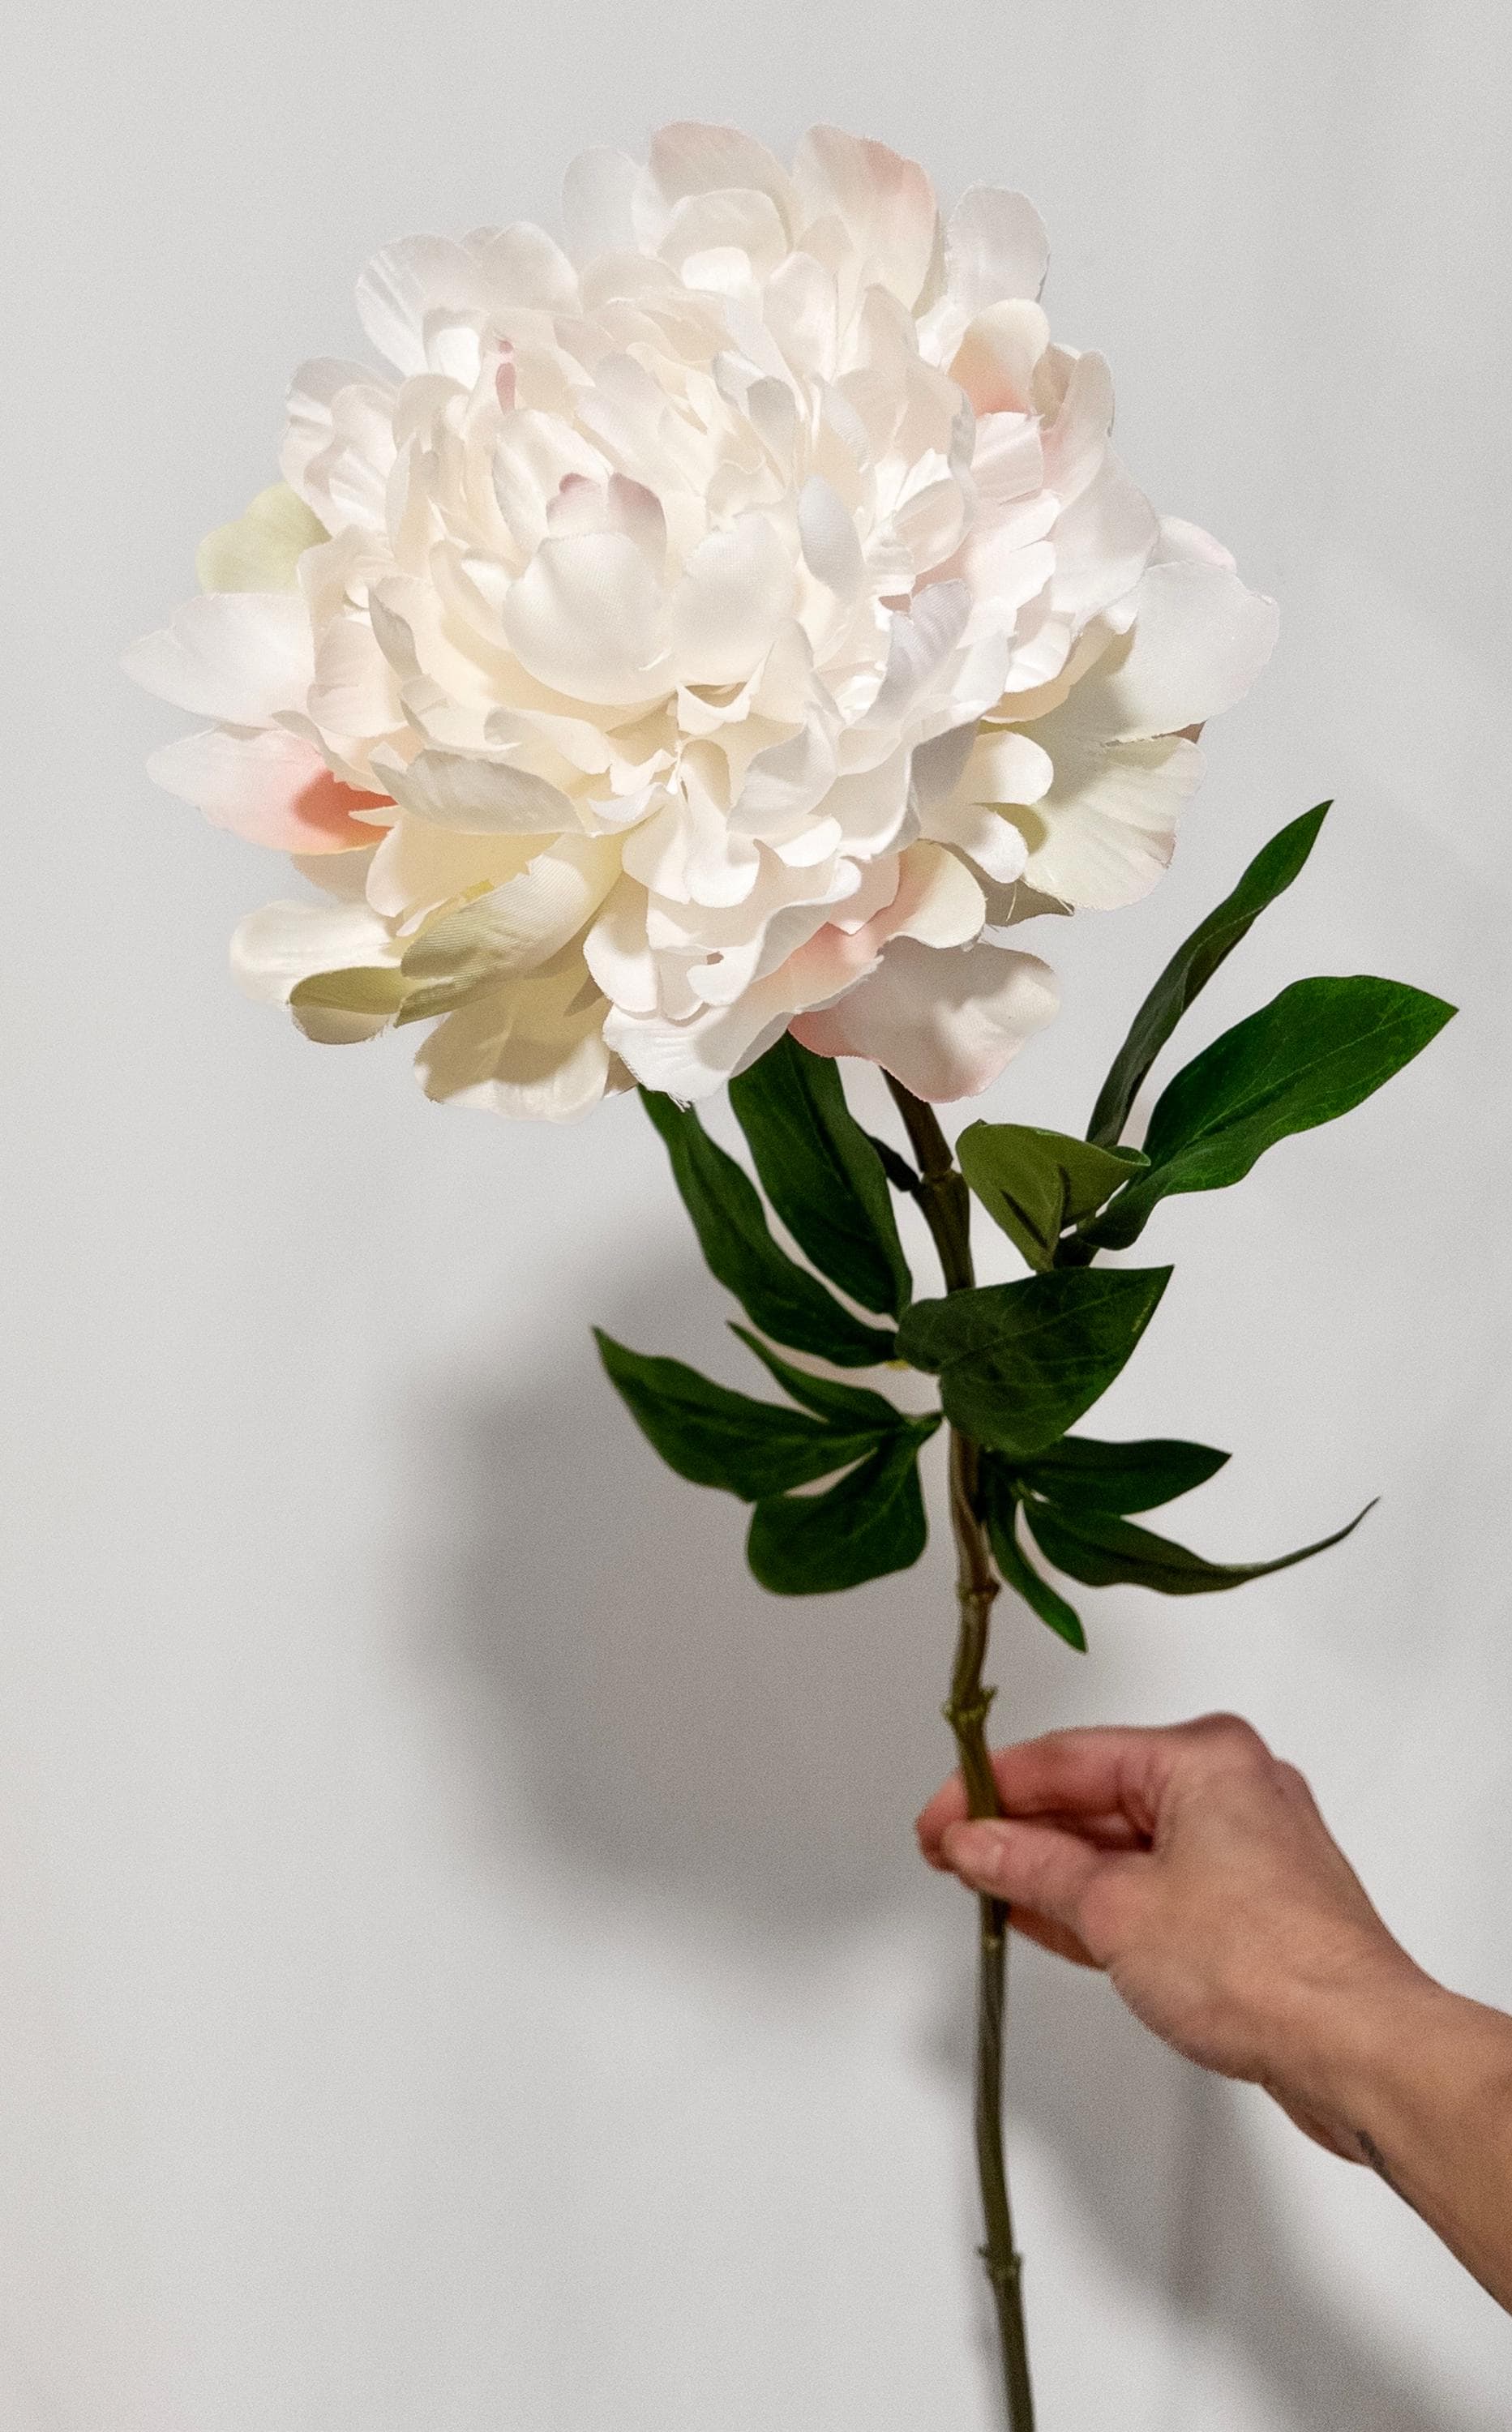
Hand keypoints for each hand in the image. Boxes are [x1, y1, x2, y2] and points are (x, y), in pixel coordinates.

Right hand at [916, 1713, 1421, 2155]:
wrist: (1358, 2050)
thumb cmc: (1265, 1967)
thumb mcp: (1114, 1909)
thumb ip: (1033, 1868)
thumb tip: (976, 1844)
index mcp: (1204, 1756)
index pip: (1068, 1758)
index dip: (989, 1791)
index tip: (938, 1822)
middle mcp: (1232, 1786)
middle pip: (1097, 1796)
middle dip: (1020, 1830)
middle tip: (950, 1855)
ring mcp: (1248, 1848)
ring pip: (1125, 1845)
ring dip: (1055, 1870)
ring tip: (983, 1887)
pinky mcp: (1254, 1905)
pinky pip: (1156, 1885)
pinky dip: (1100, 1901)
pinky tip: (1044, 1918)